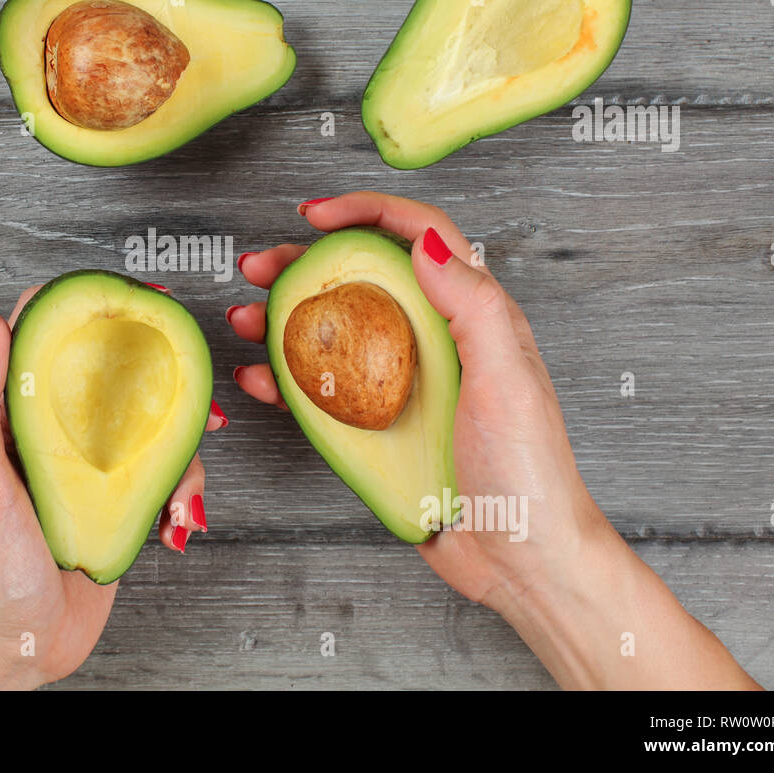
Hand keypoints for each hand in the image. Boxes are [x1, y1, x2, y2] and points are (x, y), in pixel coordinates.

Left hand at [0, 285, 221, 690]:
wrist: (9, 648)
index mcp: (12, 414)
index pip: (48, 334)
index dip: (89, 305)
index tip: (132, 299)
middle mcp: (52, 432)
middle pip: (114, 370)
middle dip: (161, 372)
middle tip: (192, 380)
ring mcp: (88, 468)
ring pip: (150, 425)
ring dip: (180, 450)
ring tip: (182, 491)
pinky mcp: (116, 503)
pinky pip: (162, 477)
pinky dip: (180, 495)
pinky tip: (176, 523)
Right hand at [231, 191, 758, 688]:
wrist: (521, 558)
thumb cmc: (529, 470)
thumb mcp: (508, 378)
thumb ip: (472, 305)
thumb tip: (425, 244)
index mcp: (474, 316)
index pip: (420, 238)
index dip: (367, 214)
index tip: (316, 216)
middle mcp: (435, 341)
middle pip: (363, 279)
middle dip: (306, 264)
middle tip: (259, 268)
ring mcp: (403, 384)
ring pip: (333, 332)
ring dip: (285, 320)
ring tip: (245, 319)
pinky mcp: (379, 426)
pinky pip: (323, 393)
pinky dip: (285, 382)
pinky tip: (258, 379)